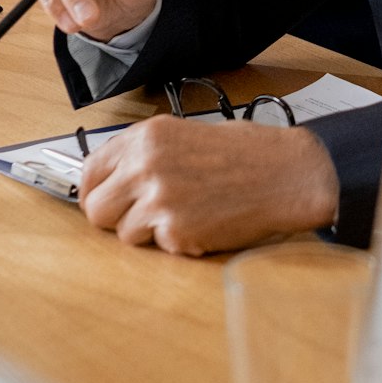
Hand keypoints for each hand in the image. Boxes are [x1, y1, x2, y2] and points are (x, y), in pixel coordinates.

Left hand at [77, 116, 339, 254]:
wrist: (290, 174)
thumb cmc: (248, 153)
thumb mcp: (188, 135)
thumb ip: (147, 154)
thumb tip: (114, 180)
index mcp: (147, 137)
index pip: (91, 171)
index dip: (95, 191)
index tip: (104, 200)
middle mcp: (146, 166)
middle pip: (97, 209)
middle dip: (116, 218)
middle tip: (143, 217)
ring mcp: (160, 200)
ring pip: (126, 235)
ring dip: (151, 233)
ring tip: (187, 214)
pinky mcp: (178, 231)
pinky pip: (161, 248)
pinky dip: (180, 242)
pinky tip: (207, 222)